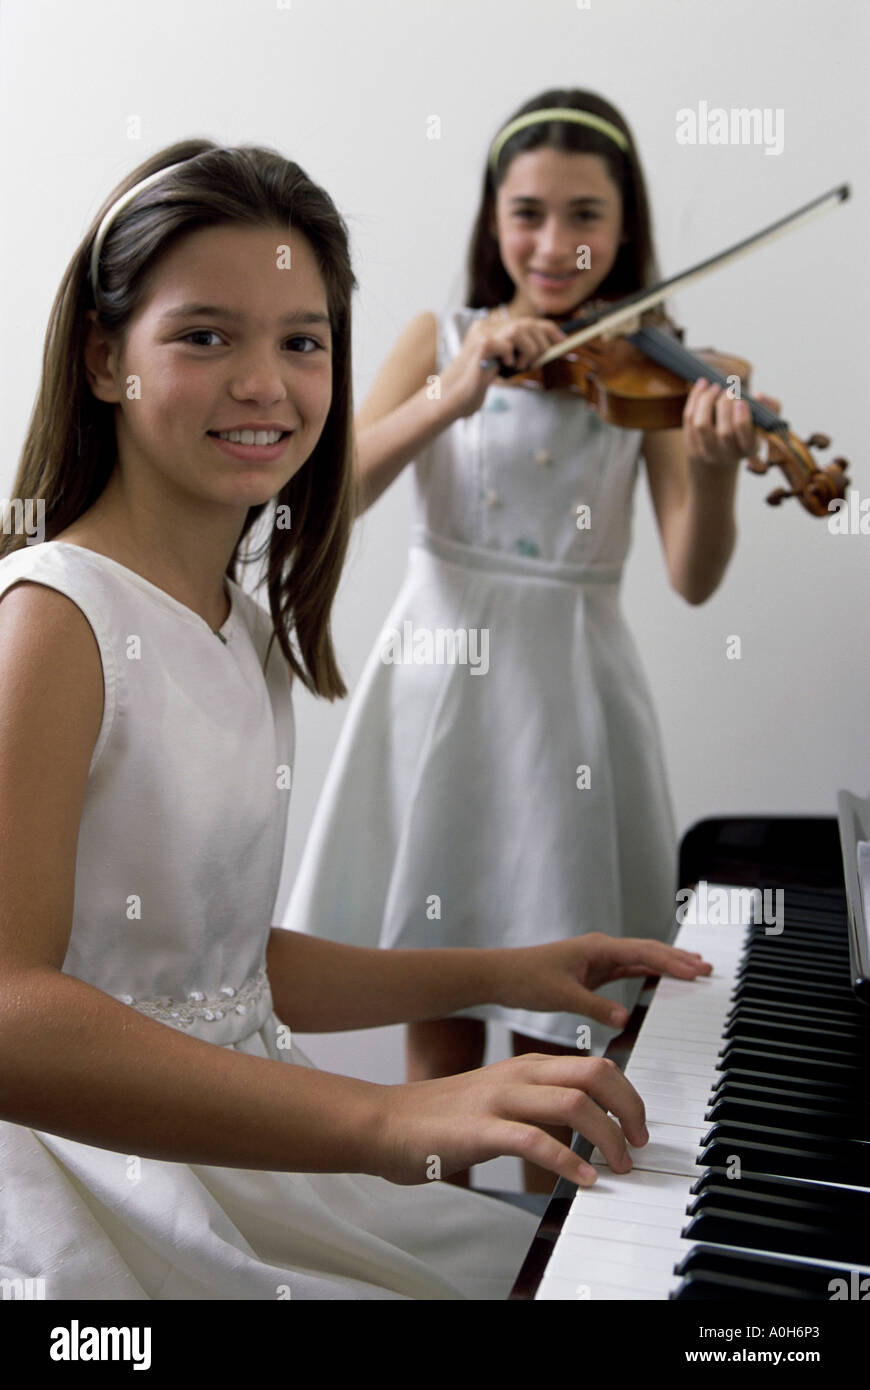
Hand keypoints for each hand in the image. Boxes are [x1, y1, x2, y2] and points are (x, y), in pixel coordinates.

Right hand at [374, 1051, 647, 1186]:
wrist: (385, 1121)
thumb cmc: (442, 1117)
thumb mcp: (499, 1097)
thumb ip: (538, 1103)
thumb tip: (585, 1125)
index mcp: (527, 1066)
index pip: (596, 1065)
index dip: (629, 1095)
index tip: (639, 1126)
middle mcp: (518, 1075)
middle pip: (595, 1075)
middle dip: (630, 1109)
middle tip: (639, 1144)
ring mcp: (499, 1100)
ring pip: (573, 1104)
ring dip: (607, 1137)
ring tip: (618, 1167)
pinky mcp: (480, 1130)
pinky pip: (535, 1142)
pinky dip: (568, 1162)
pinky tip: (583, 1180)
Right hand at [439, 313, 565, 419]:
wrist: (452, 398)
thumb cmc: (476, 384)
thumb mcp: (502, 364)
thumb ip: (518, 352)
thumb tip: (547, 347)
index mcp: (491, 329)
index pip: (526, 321)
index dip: (547, 329)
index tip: (562, 340)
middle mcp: (486, 327)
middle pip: (526, 324)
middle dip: (541, 342)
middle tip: (539, 360)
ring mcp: (482, 334)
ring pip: (519, 330)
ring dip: (529, 350)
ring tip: (520, 366)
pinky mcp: (481, 346)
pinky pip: (507, 344)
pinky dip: (511, 356)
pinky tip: (504, 367)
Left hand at [493, 933, 712, 1028]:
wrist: (499, 975)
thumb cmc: (525, 979)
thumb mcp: (561, 996)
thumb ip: (594, 1007)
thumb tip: (625, 1019)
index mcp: (597, 948)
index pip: (643, 953)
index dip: (672, 962)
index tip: (697, 971)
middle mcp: (600, 949)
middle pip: (648, 951)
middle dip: (678, 959)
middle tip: (708, 969)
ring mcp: (597, 959)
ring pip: (640, 958)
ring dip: (667, 964)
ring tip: (694, 970)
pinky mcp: (591, 970)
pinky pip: (627, 968)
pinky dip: (648, 972)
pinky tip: (661, 978)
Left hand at [683, 379, 780, 467]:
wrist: (721, 455)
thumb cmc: (747, 431)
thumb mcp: (764, 422)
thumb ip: (771, 407)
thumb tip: (758, 395)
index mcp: (749, 449)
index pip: (746, 439)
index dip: (743, 420)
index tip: (741, 401)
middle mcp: (727, 455)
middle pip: (724, 432)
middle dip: (725, 406)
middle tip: (729, 390)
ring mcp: (707, 452)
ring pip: (701, 425)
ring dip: (707, 400)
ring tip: (715, 387)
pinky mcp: (691, 444)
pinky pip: (688, 419)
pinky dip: (695, 398)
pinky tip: (703, 385)